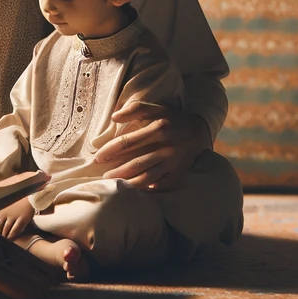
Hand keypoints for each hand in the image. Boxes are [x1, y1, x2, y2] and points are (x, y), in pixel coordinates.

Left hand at [0, 196, 35, 238]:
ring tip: (5, 242)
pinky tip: (11, 239)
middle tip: (0, 242)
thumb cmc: (16, 207)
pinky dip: (12, 236)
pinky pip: (14, 230)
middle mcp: (4, 215)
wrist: (29, 201)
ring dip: (5, 237)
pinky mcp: (21, 220)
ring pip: (5, 231)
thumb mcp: (4, 212)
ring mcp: (13, 217)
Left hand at [93, 105, 210, 190]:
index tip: (98, 157)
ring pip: (147, 176)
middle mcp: (166, 146)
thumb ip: (135, 109)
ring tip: (115, 185)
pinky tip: (137, 189)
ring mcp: (173, 162)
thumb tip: (113, 116)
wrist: (199, 131)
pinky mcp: (179, 172)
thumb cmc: (172, 120)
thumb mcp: (156, 109)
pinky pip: (161, 184)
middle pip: (136, 162)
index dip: (110, 150)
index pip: (128, 142)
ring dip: (129, 182)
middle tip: (103, 176)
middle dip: (117, 171)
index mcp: (159, 128)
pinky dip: (149, 188)